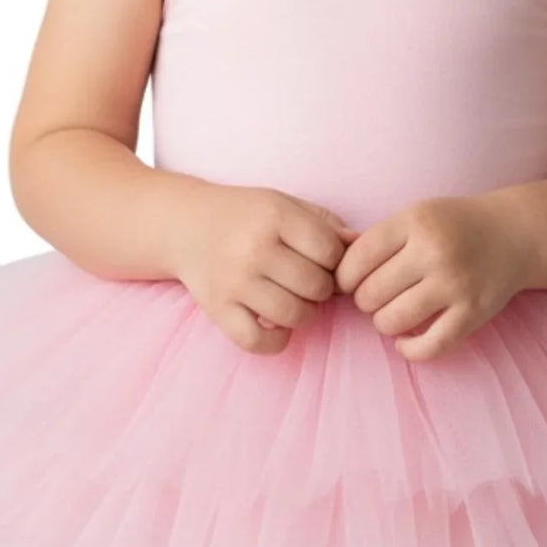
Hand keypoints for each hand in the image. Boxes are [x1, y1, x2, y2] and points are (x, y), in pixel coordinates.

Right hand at [174, 183, 358, 355]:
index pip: (331, 252)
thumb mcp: (284, 204)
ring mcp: (234, 282)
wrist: (184, 225)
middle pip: (316, 287)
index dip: (336, 261)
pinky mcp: (217, 309)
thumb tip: (361, 245)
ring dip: (303, 313)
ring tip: (294, 299)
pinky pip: (258, 341)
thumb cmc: (244, 215)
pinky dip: (276, 340)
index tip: (322, 260)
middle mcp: (254, 249)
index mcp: (275, 216)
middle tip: (308, 280)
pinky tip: (276, 324)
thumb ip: (325, 223)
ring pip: (294, 316)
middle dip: (321, 288)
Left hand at [334, 194, 531, 361]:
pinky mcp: (473, 313)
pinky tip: (405, 342)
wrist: (515, 234)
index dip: (343, 278)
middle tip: (377, 296)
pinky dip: (409, 350)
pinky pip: (428, 346)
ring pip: (392, 321)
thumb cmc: (454, 225)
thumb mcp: (416, 215)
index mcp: (415, 222)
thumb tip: (330, 274)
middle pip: (370, 294)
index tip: (350, 282)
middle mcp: (435, 252)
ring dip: (384, 323)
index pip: (356, 259)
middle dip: (365, 301)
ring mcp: (455, 284)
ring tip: (393, 312)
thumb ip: (378, 239)